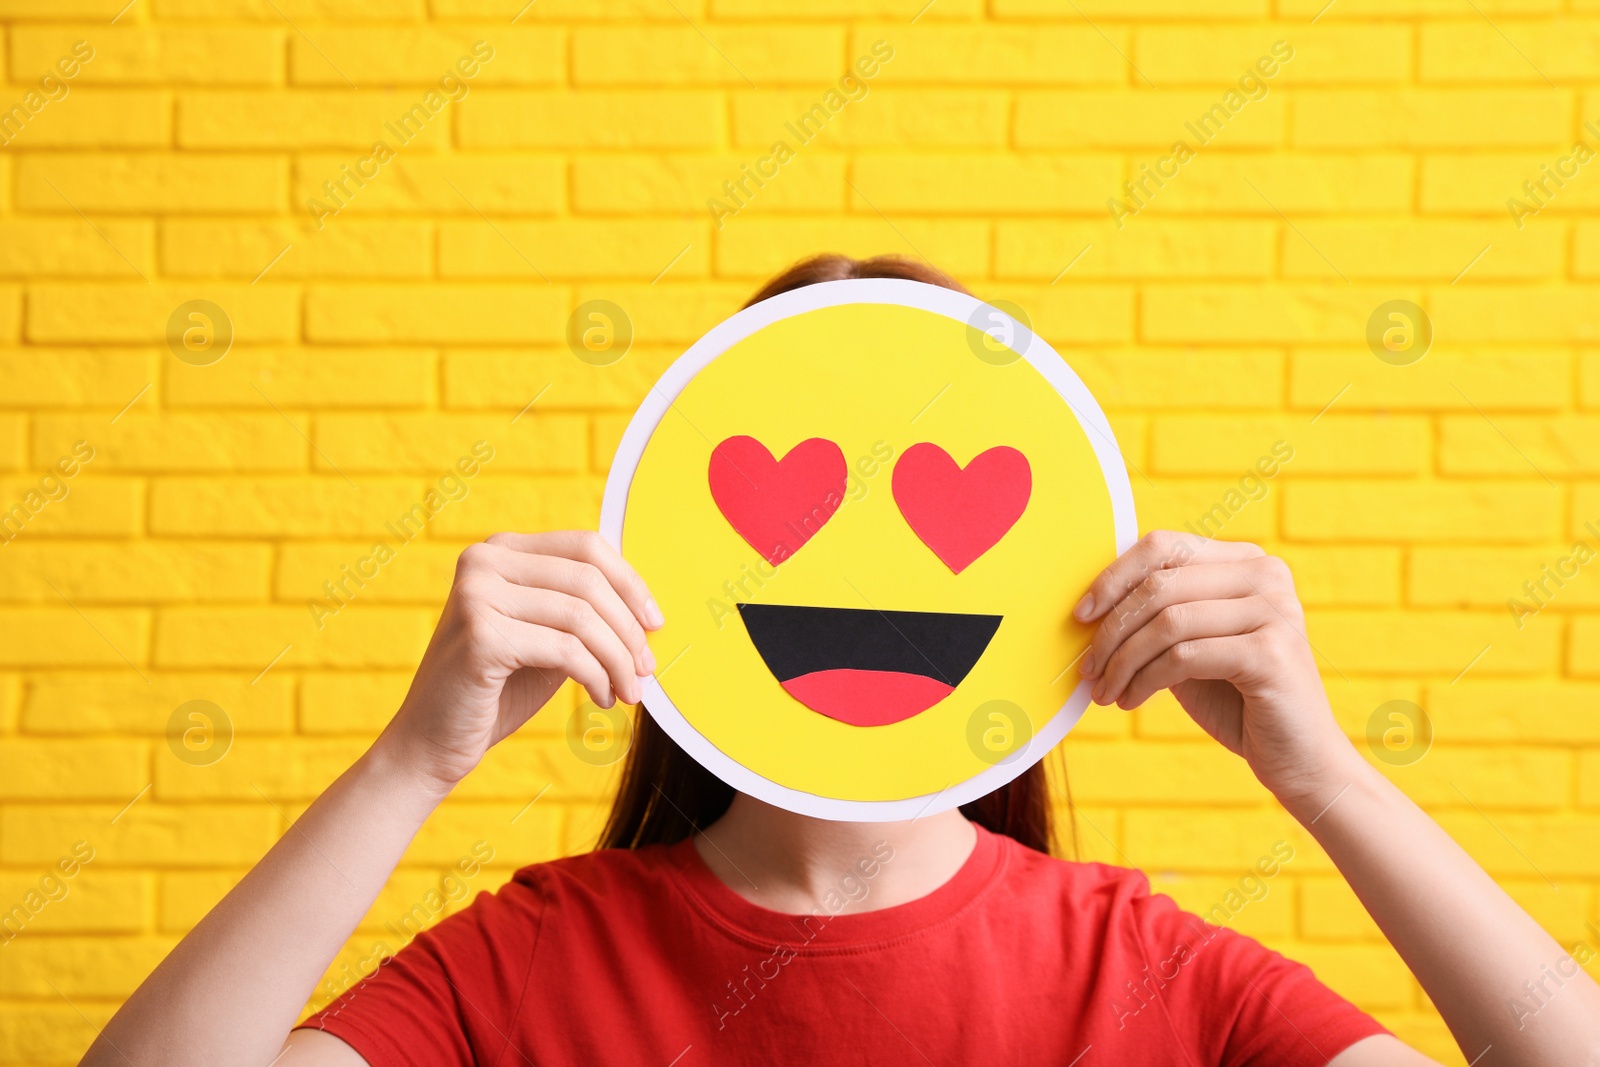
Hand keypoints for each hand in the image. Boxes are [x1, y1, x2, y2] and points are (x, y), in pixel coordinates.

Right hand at [378, 530, 662, 791]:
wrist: (431, 744)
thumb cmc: (495, 692)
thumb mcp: (546, 639)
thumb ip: (583, 613)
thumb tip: (647, 611)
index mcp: (500, 550)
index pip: (586, 546)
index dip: (630, 583)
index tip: (655, 624)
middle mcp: (483, 561)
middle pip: (588, 579)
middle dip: (628, 629)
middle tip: (647, 670)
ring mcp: (477, 594)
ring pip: (582, 617)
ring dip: (617, 659)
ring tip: (630, 692)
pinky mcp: (481, 635)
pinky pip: (566, 650)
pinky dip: (596, 676)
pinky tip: (602, 699)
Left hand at [1075, 531, 1355, 803]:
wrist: (1299, 757)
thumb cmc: (1236, 699)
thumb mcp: (1190, 644)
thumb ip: (1157, 614)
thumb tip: (1088, 606)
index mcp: (1246, 561)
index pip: (1163, 546)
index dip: (1113, 577)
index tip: (1081, 615)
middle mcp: (1266, 575)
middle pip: (1160, 584)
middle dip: (1111, 630)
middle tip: (1088, 669)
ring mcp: (1274, 611)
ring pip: (1167, 622)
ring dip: (1122, 661)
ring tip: (1106, 691)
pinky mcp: (1272, 652)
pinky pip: (1184, 656)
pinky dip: (1145, 680)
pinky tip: (1132, 700)